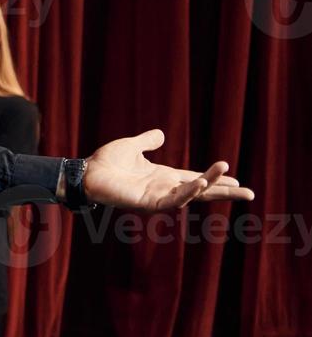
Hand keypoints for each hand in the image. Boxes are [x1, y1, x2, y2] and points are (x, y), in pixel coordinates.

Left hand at [82, 129, 253, 209]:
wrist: (86, 172)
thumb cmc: (106, 162)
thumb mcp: (131, 147)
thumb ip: (147, 141)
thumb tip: (161, 134)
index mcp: (163, 176)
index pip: (195, 178)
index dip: (215, 179)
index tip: (237, 180)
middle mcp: (164, 188)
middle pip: (201, 191)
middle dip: (224, 192)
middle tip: (250, 193)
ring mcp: (158, 197)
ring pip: (191, 195)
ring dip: (210, 186)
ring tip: (229, 178)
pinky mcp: (148, 203)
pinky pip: (173, 201)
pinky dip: (188, 193)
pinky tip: (201, 183)